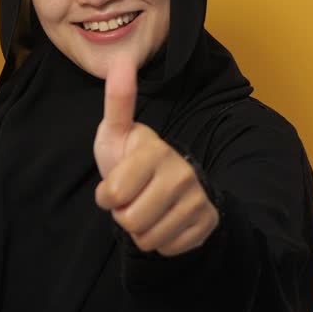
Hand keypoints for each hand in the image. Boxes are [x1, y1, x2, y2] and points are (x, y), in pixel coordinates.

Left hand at [93, 56, 218, 256]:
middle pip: (129, 221)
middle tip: (133, 198)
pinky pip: (167, 249)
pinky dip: (161, 241)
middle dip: (123, 215)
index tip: (114, 185)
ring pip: (148, 238)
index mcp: (154, 151)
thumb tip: (120, 63)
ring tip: (148, 208)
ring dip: (141, 230)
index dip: (106, 196)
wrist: (166, 187)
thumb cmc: (132, 160)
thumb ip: (117, 102)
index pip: (111, 196)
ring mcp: (197, 199)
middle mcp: (181, 173)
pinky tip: (166, 220)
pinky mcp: (206, 223)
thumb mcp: (116, 133)